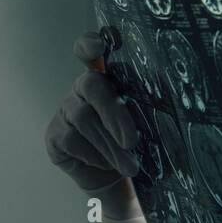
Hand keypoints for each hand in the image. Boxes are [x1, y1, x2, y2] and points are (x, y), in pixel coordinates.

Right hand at [43, 31, 141, 217]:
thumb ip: (146, 109)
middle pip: (92, 86)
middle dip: (114, 113)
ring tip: (131, 166)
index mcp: (109, 78)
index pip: (91, 50)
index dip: (89, 44)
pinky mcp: (55, 135)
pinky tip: (107, 164)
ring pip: (84, 119)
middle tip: (132, 141)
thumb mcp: (148, 124)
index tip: (98, 47)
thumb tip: (166, 110)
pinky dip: (95, 155)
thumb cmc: (138, 144)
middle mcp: (83, 88)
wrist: (119, 178)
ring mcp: (65, 110)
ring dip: (110, 145)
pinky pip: (72, 140)